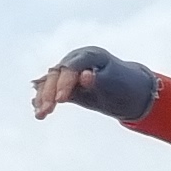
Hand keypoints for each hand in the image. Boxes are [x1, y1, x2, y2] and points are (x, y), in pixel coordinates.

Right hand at [29, 46, 155, 121]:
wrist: (132, 92)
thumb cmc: (127, 86)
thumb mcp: (116, 84)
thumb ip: (100, 80)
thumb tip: (86, 75)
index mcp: (91, 55)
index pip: (72, 66)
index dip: (65, 82)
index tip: (61, 100)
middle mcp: (77, 60)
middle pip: (57, 74)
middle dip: (50, 92)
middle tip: (47, 111)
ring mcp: (69, 71)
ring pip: (50, 82)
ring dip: (42, 98)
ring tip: (40, 115)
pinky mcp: (66, 84)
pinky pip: (51, 90)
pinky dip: (43, 100)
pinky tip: (38, 111)